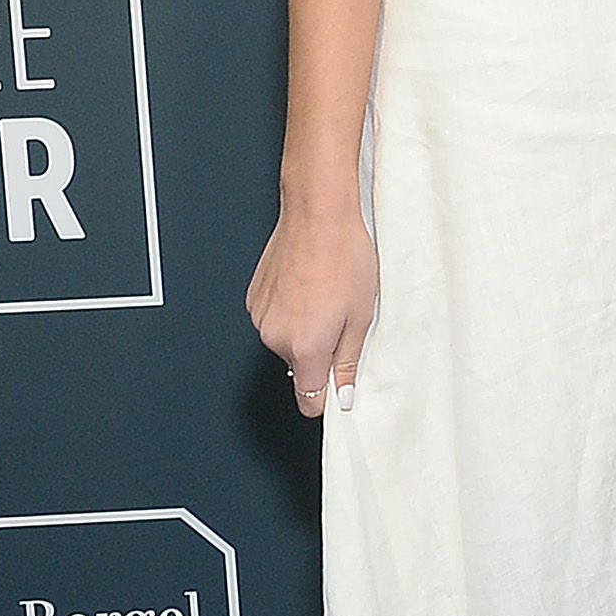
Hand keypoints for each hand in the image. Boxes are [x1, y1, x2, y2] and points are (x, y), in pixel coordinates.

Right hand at [247, 205, 376, 416]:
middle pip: (300, 367)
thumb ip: (349, 362)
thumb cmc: (344, 257)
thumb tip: (344, 395)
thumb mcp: (361, 317)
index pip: (309, 400)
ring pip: (286, 342)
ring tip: (324, 296)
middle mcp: (275, 337)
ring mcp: (260, 317)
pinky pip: (275, 319)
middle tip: (341, 319)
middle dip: (320, 353)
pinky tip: (306, 286)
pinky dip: (290, 311)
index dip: (327, 398)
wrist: (318, 215)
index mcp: (304, 347)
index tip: (340, 390)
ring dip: (304, 330)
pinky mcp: (253, 299)